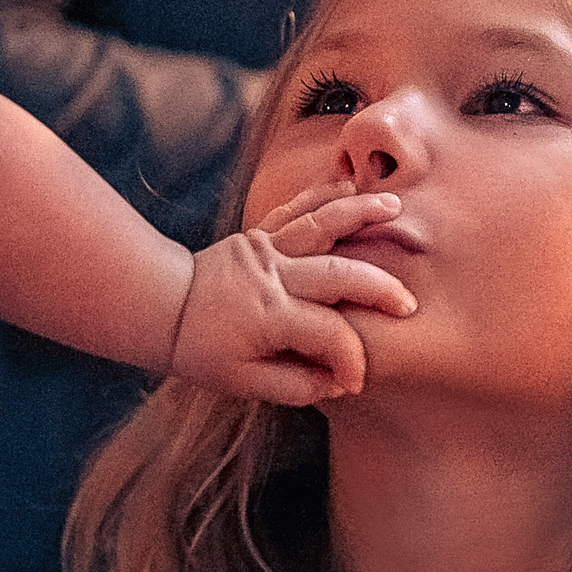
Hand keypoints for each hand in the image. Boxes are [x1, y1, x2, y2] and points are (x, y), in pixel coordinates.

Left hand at [166, 179, 417, 405]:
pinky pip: (296, 210)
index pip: (329, 335)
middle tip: (409, 304)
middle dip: (379, 288)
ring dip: (360, 215)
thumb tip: (340, 382)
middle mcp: (273, 277)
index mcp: (270, 317)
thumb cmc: (203, 350)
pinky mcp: (260, 235)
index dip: (351, 361)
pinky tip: (348, 185)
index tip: (356, 381)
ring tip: (394, 208)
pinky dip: (322, 195)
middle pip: (339, 275)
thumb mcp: (245, 384)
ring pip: (321, 226)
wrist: (162, 308)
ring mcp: (267, 250)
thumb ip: (296, 386)